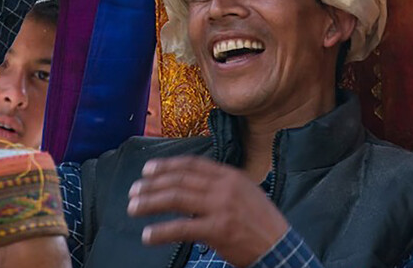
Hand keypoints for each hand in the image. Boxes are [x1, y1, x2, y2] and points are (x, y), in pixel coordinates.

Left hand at [127, 156, 288, 267]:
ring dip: (150, 203)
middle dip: (152, 184)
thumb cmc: (260, 222)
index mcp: (229, 175)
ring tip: (133, 208)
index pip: (191, 164)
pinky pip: (181, 228)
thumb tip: (187, 182)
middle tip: (133, 191)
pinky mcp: (218, 230)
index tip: (147, 170)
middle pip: (179, 180)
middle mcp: (224, 187)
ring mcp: (221, 207)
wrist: (280, 247)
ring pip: (176, 198)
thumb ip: (218, 185)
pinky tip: (148, 235)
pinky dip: (161, 232)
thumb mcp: (243, 192)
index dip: (166, 165)